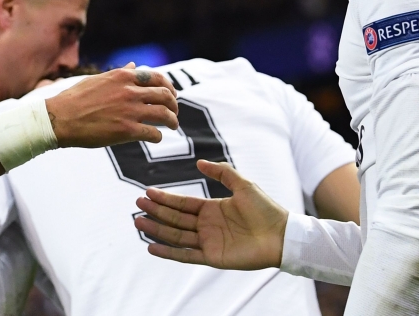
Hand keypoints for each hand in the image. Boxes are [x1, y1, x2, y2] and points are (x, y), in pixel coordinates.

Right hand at [45, 63, 178, 146]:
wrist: (59, 119)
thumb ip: (119, 73)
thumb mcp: (98, 79)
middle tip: (174, 112)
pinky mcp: (127, 130)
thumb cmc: (75, 99)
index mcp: (123, 77)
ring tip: (173, 125)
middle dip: (174, 104)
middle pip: (165, 95)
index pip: (157, 78)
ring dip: (172, 120)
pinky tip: (156, 137)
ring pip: (164, 114)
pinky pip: (153, 133)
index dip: (168, 87)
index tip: (171, 95)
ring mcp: (129, 111)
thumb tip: (132, 65)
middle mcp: (129, 91)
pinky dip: (158, 136)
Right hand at [134, 160, 288, 269]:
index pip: (183, 203)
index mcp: (212, 208)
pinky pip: (186, 255)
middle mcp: (207, 225)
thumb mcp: (243, 184)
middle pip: (175, 218)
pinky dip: (169, 252)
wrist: (281, 235)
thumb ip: (222, 172)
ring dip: (157, 230)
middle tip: (137, 205)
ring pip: (176, 235)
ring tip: (138, 223)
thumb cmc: (265, 209)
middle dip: (156, 212)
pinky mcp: (212, 257)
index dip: (165, 198)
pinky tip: (152, 246)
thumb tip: (198, 162)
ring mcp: (208, 241)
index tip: (148, 192)